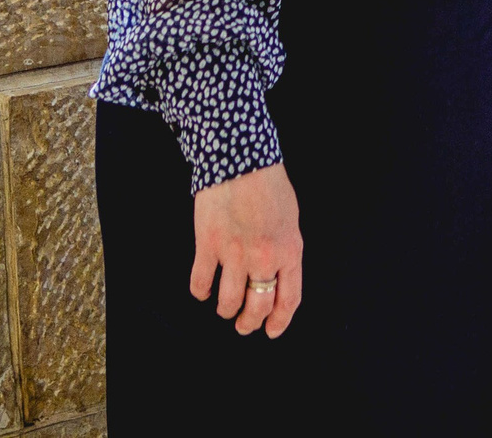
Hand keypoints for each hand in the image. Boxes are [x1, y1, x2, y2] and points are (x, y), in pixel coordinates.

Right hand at [190, 162, 302, 336]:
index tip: (271, 331)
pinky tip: (202, 290)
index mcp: (290, 250)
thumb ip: (285, 250)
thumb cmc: (269, 185)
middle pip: (258, 306)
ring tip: (224, 309)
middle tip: (243, 326)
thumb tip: (277, 275)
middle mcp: (264, 257)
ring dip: (225, 310)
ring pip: (229, 301)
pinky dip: (200, 292)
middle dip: (249, 323)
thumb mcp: (291, 219)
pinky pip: (201, 282)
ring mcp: (235, 253)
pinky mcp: (208, 245)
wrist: (241, 159)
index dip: (280, 321)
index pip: (289, 299)